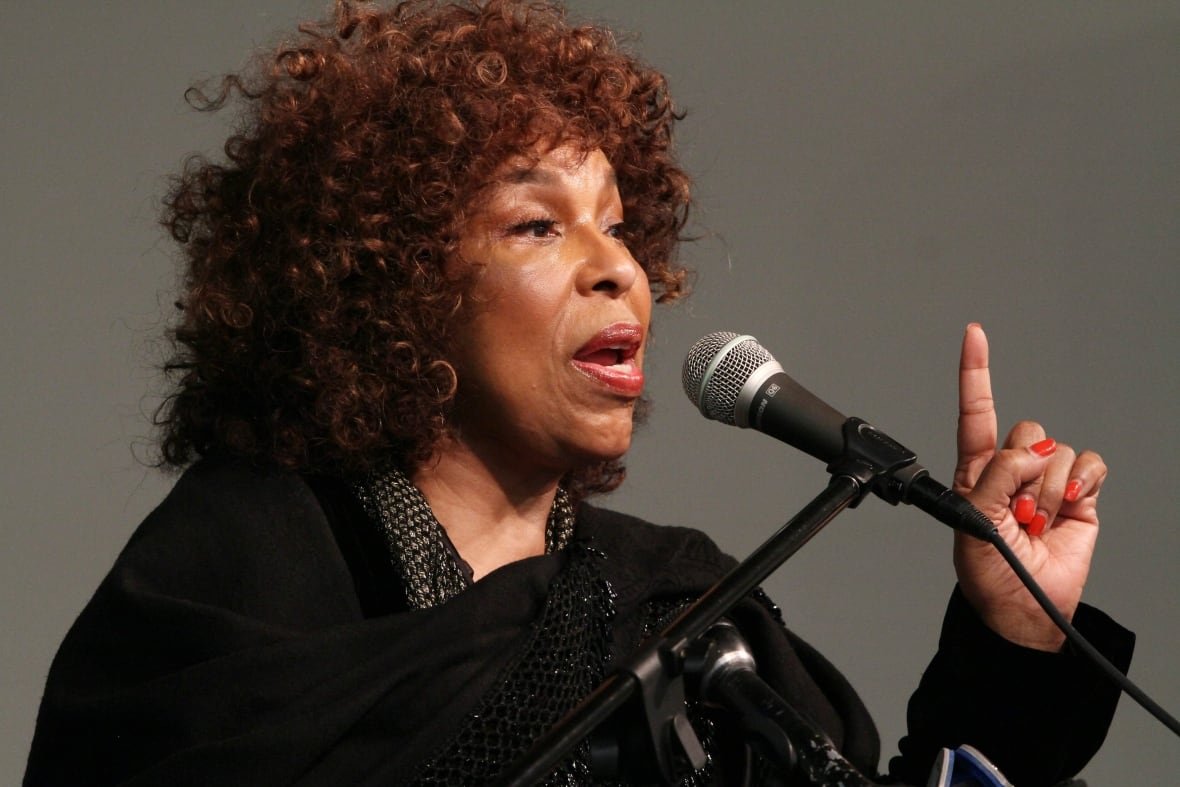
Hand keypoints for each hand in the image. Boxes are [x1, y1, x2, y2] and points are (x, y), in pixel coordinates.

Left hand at [951, 324, 1107, 650]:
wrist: (1027, 609)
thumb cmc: (990, 571)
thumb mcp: (974, 524)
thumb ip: (995, 479)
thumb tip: (1029, 454)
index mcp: (976, 470)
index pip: (975, 412)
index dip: (975, 372)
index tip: (974, 333)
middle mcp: (1012, 468)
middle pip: (1026, 430)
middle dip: (1023, 471)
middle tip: (1016, 513)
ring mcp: (1047, 480)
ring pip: (1058, 450)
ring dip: (1049, 490)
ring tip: (1036, 524)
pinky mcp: (1081, 494)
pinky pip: (1091, 464)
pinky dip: (1084, 482)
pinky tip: (1070, 508)